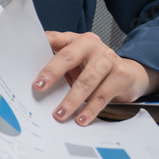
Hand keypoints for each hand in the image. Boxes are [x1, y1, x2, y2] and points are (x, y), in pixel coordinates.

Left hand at [33, 31, 158, 124]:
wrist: (130, 74)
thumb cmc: (94, 66)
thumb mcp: (76, 60)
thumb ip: (58, 62)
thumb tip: (34, 77)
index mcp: (77, 39)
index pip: (55, 39)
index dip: (41, 47)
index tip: (27, 58)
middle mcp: (93, 46)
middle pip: (68, 58)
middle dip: (52, 73)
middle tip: (39, 88)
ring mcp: (109, 60)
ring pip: (86, 81)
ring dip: (71, 100)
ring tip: (59, 114)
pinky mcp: (121, 76)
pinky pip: (102, 96)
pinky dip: (89, 110)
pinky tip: (80, 119)